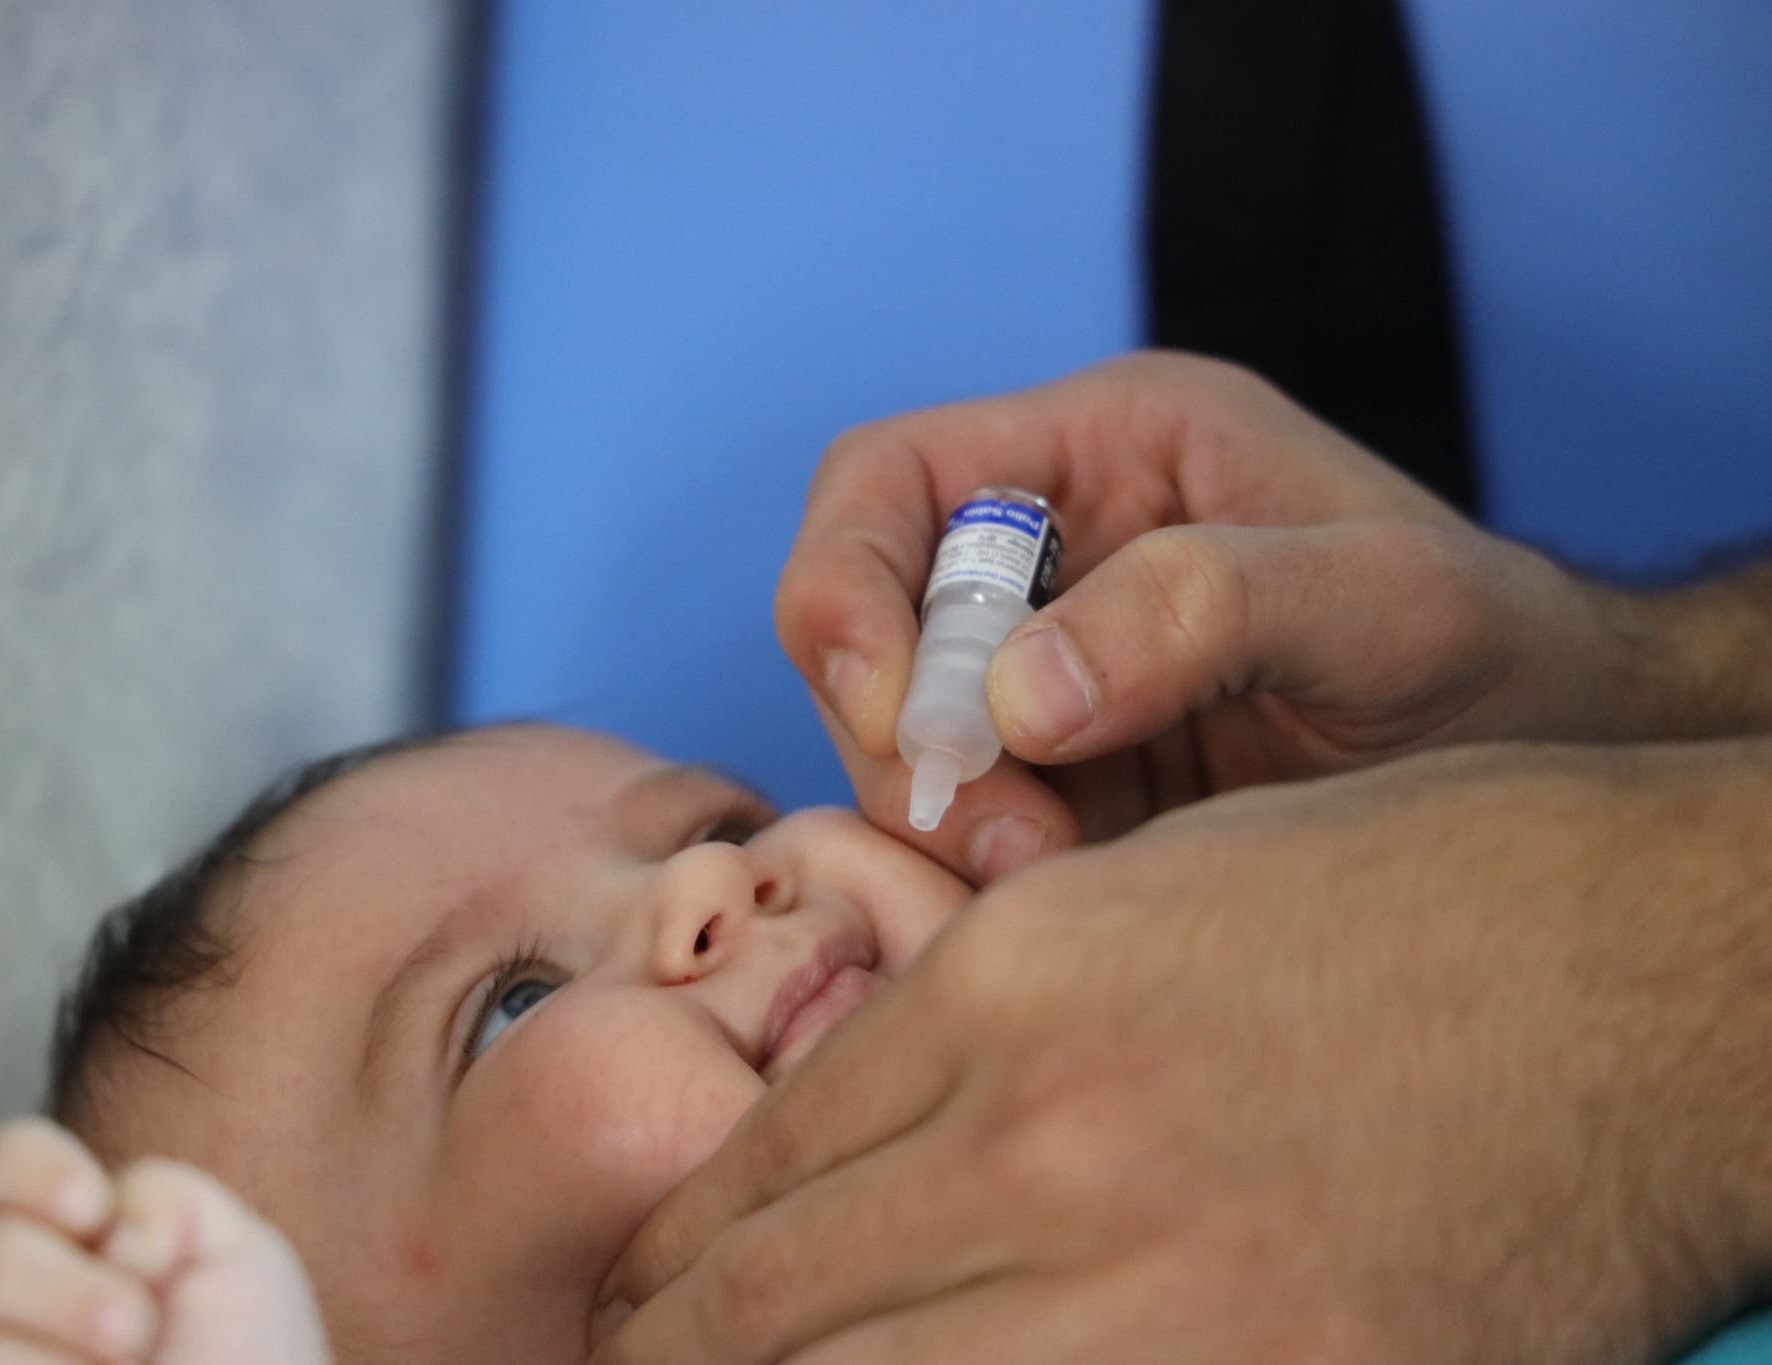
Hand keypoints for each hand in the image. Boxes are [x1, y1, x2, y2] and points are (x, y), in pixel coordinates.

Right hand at [0, 1117, 327, 1364]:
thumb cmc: (246, 1361)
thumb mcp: (236, 1256)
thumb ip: (167, 1201)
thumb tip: (103, 1230)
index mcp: (69, 1236)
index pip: (1, 1164)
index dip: (30, 1172)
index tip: (92, 1209)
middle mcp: (5, 1301)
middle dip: (55, 1287)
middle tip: (133, 1330)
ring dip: (44, 1363)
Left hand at [593, 740, 1771, 1364]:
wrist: (1649, 976)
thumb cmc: (1403, 899)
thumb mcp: (1137, 893)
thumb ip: (965, 1015)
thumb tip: (829, 1136)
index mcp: (1007, 989)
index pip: (756, 1163)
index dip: (665, 1250)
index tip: (637, 1293)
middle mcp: (1054, 1141)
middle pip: (768, 1306)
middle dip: (667, 1359)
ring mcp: (1168, 1288)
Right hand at [775, 351, 1640, 882]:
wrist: (1545, 761)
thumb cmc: (1490, 648)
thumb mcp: (1382, 602)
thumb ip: (1206, 608)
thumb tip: (1020, 695)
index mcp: (1103, 449)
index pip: (884, 481)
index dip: (843, 584)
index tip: (897, 713)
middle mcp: (1048, 550)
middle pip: (865, 626)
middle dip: (903, 735)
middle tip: (1007, 834)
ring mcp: (1042, 670)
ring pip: (896, 739)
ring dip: (938, 817)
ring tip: (1052, 870)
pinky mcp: (1055, 780)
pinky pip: (952, 824)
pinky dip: (971, 872)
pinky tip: (1060, 898)